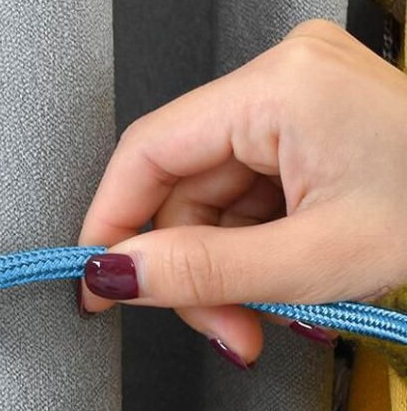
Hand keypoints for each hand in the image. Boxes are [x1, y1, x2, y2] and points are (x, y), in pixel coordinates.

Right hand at [77, 19, 406, 366]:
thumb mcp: (310, 260)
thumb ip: (199, 272)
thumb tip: (114, 276)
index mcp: (278, 88)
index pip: (147, 152)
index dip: (111, 226)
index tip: (97, 285)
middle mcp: (282, 81)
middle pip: (183, 188)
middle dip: (194, 272)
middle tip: (220, 329)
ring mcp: (300, 104)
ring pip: (216, 204)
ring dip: (228, 274)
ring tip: (265, 319)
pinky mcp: (313, 131)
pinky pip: (252, 200)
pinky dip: (257, 255)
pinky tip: (282, 288)